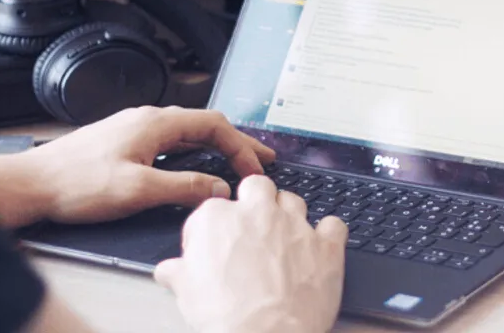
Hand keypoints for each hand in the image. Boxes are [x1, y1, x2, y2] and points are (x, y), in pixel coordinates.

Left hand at [0, 106, 274, 227]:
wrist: (30, 184)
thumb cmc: (75, 183)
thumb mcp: (138, 189)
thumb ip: (184, 187)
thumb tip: (219, 189)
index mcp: (155, 122)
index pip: (214, 125)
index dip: (241, 146)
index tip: (254, 170)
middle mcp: (147, 120)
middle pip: (204, 126)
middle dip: (236, 143)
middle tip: (262, 159)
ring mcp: (134, 130)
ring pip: (187, 134)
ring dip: (215, 148)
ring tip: (237, 162)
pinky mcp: (123, 144)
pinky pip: (171, 142)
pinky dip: (194, 153)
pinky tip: (195, 167)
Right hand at [154, 175, 348, 332]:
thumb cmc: (223, 317)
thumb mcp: (186, 293)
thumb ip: (178, 272)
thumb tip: (169, 270)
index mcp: (218, 218)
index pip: (213, 208)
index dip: (215, 229)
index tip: (216, 247)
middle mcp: (258, 213)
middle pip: (257, 187)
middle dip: (256, 200)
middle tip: (253, 227)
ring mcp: (294, 226)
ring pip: (294, 200)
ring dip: (290, 214)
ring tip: (284, 238)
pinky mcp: (325, 245)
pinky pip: (334, 225)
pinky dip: (330, 233)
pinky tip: (321, 246)